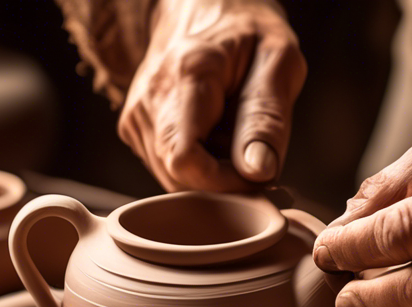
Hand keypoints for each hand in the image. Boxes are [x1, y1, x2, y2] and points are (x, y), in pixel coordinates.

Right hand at [119, 0, 305, 191]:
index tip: (257, 176)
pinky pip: (166, 170)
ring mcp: (135, 115)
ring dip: (211, 174)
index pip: (186, 161)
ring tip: (233, 136)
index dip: (224, 184)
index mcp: (188, 75)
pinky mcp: (133, 127)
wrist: (203, 7)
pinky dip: (197, 166)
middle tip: (255, 153)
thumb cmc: (247, 32)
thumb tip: (257, 172)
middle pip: (179, 177)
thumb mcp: (278, 60)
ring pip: (173, 179)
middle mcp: (150, 98)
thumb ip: (268, 118)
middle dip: (223, 181)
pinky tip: (212, 136)